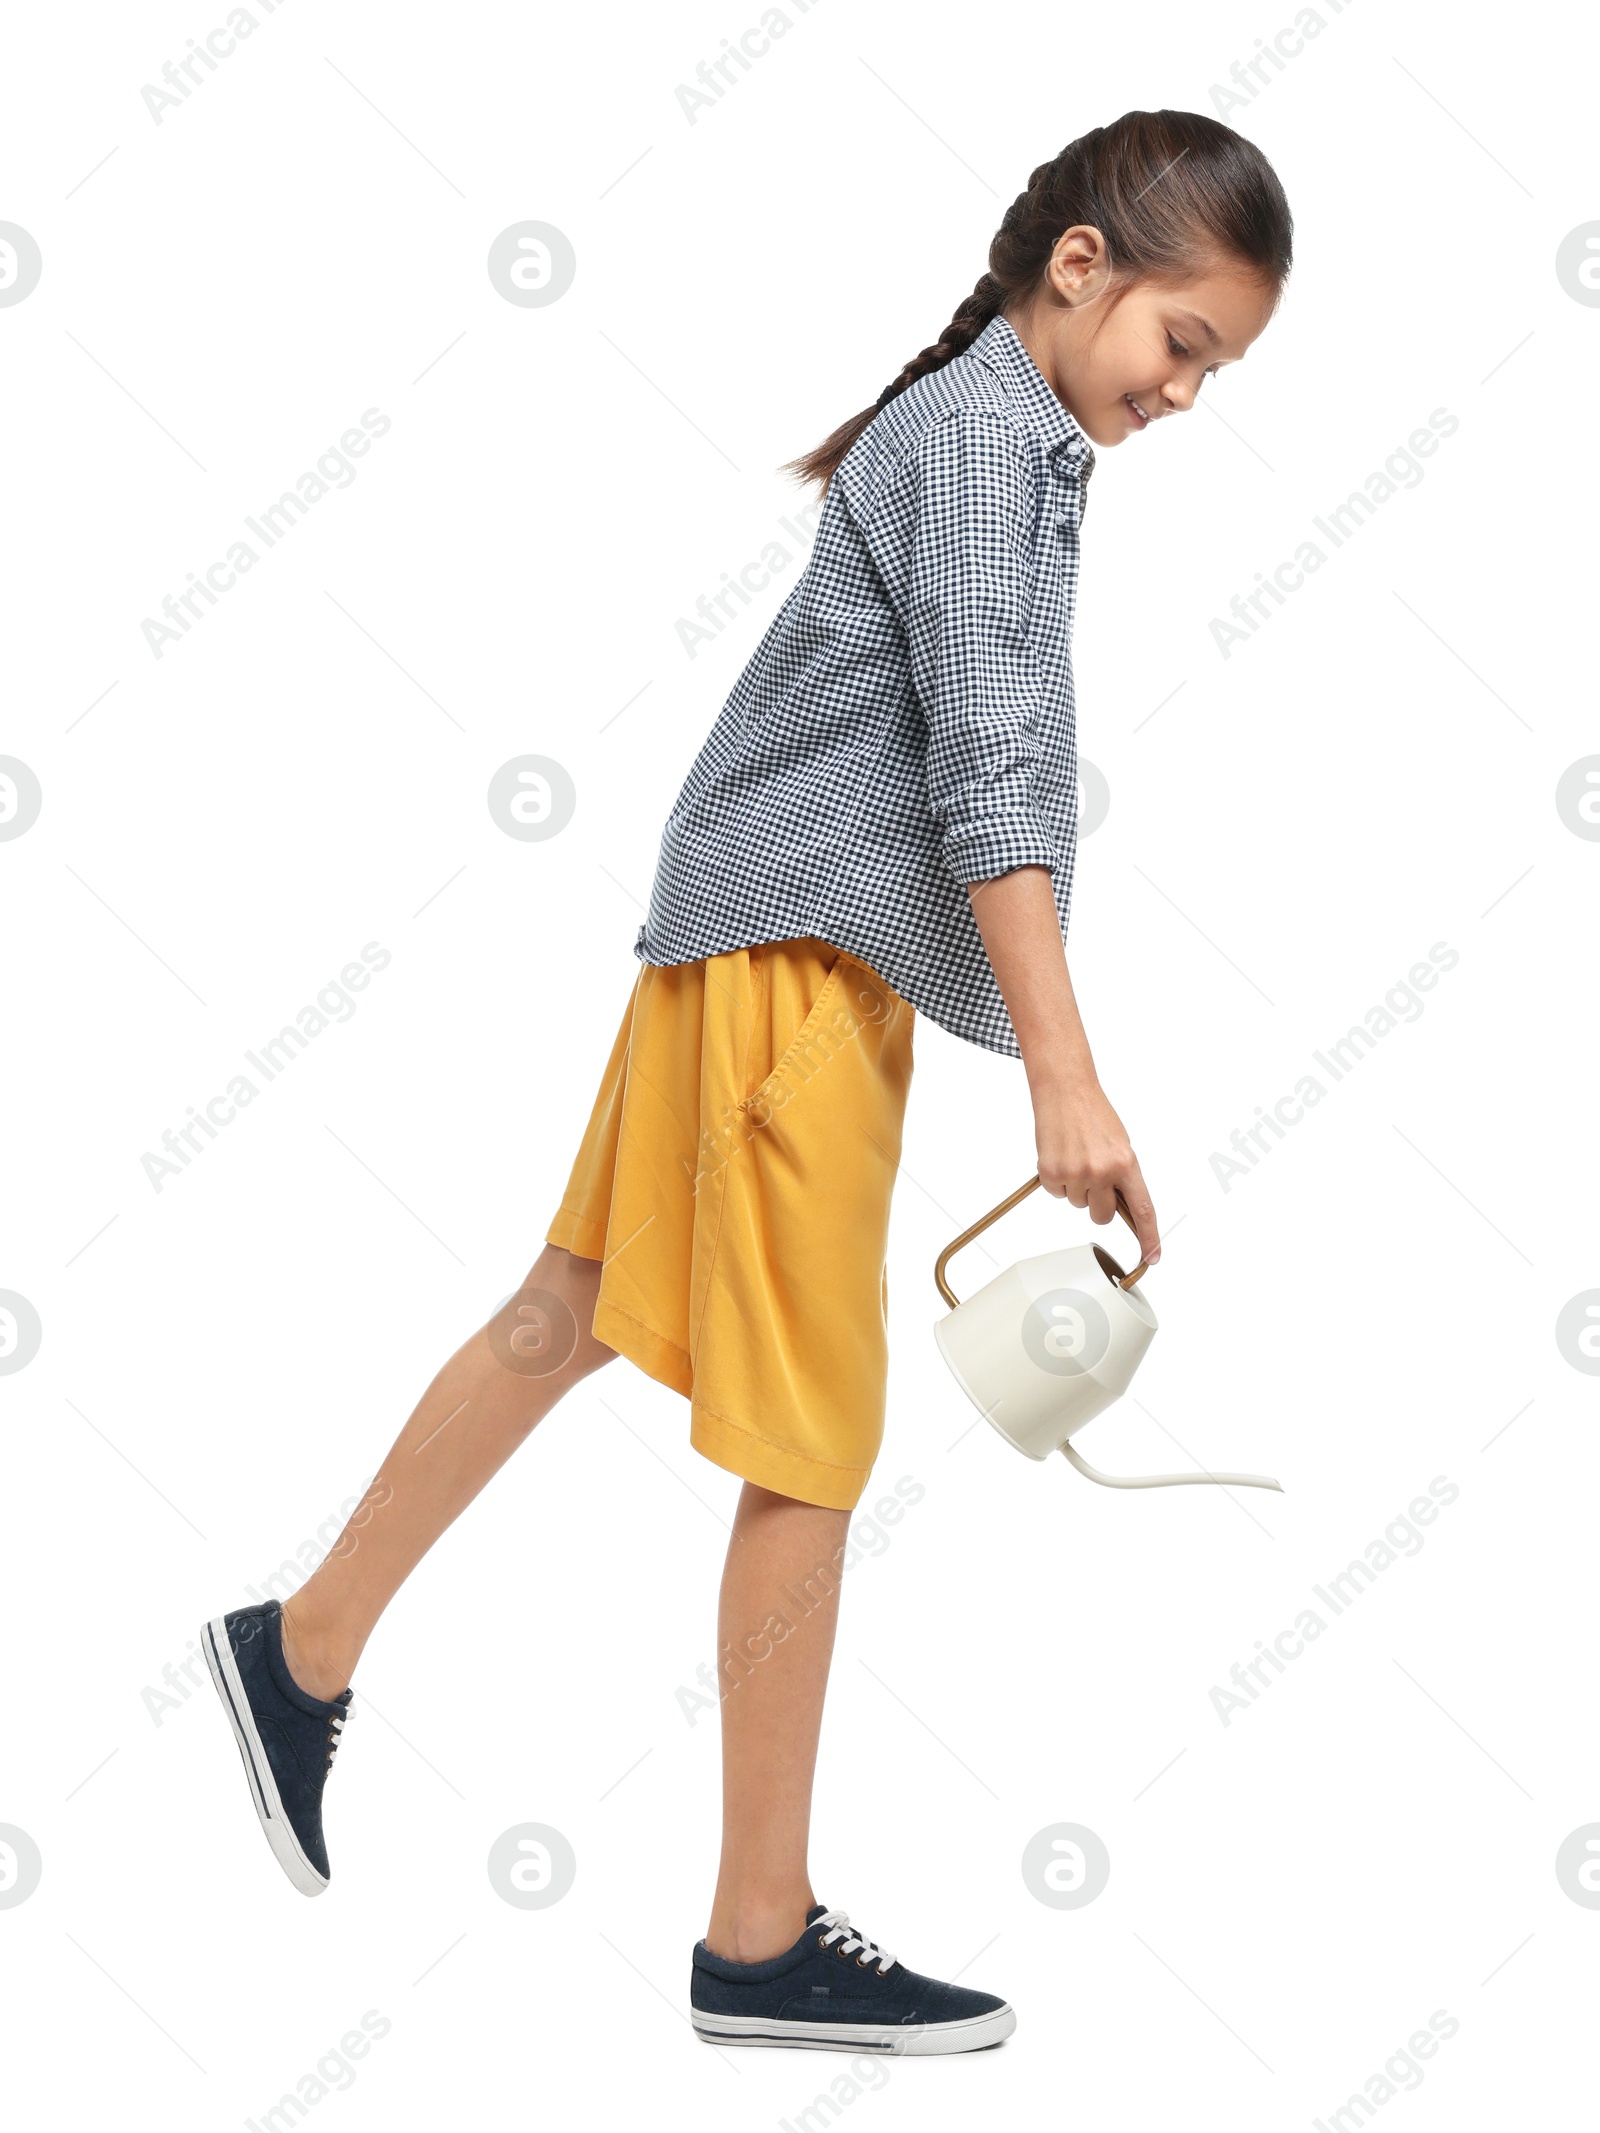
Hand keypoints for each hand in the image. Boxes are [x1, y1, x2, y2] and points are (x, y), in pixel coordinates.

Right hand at [1031, 1074, 1160, 1266]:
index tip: (1152, 1256)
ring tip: (1076, 1157)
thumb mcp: (1120, 1145)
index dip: (1149, 1237)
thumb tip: (1124, 1206)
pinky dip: (1057, 1180)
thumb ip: (1123, 1176)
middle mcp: (1102, 1172)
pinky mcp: (1051, 1172)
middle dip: (1098, 1204)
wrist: (1065, 1090)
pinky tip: (1060, 1156)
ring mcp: (1076, 1173)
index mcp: (1126, 1164)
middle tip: (1093, 1178)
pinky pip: (1056, 1193)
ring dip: (1076, 1187)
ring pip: (1078, 1203)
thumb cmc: (1093, 1114)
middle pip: (1102, 1216)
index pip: (1142, 1210)